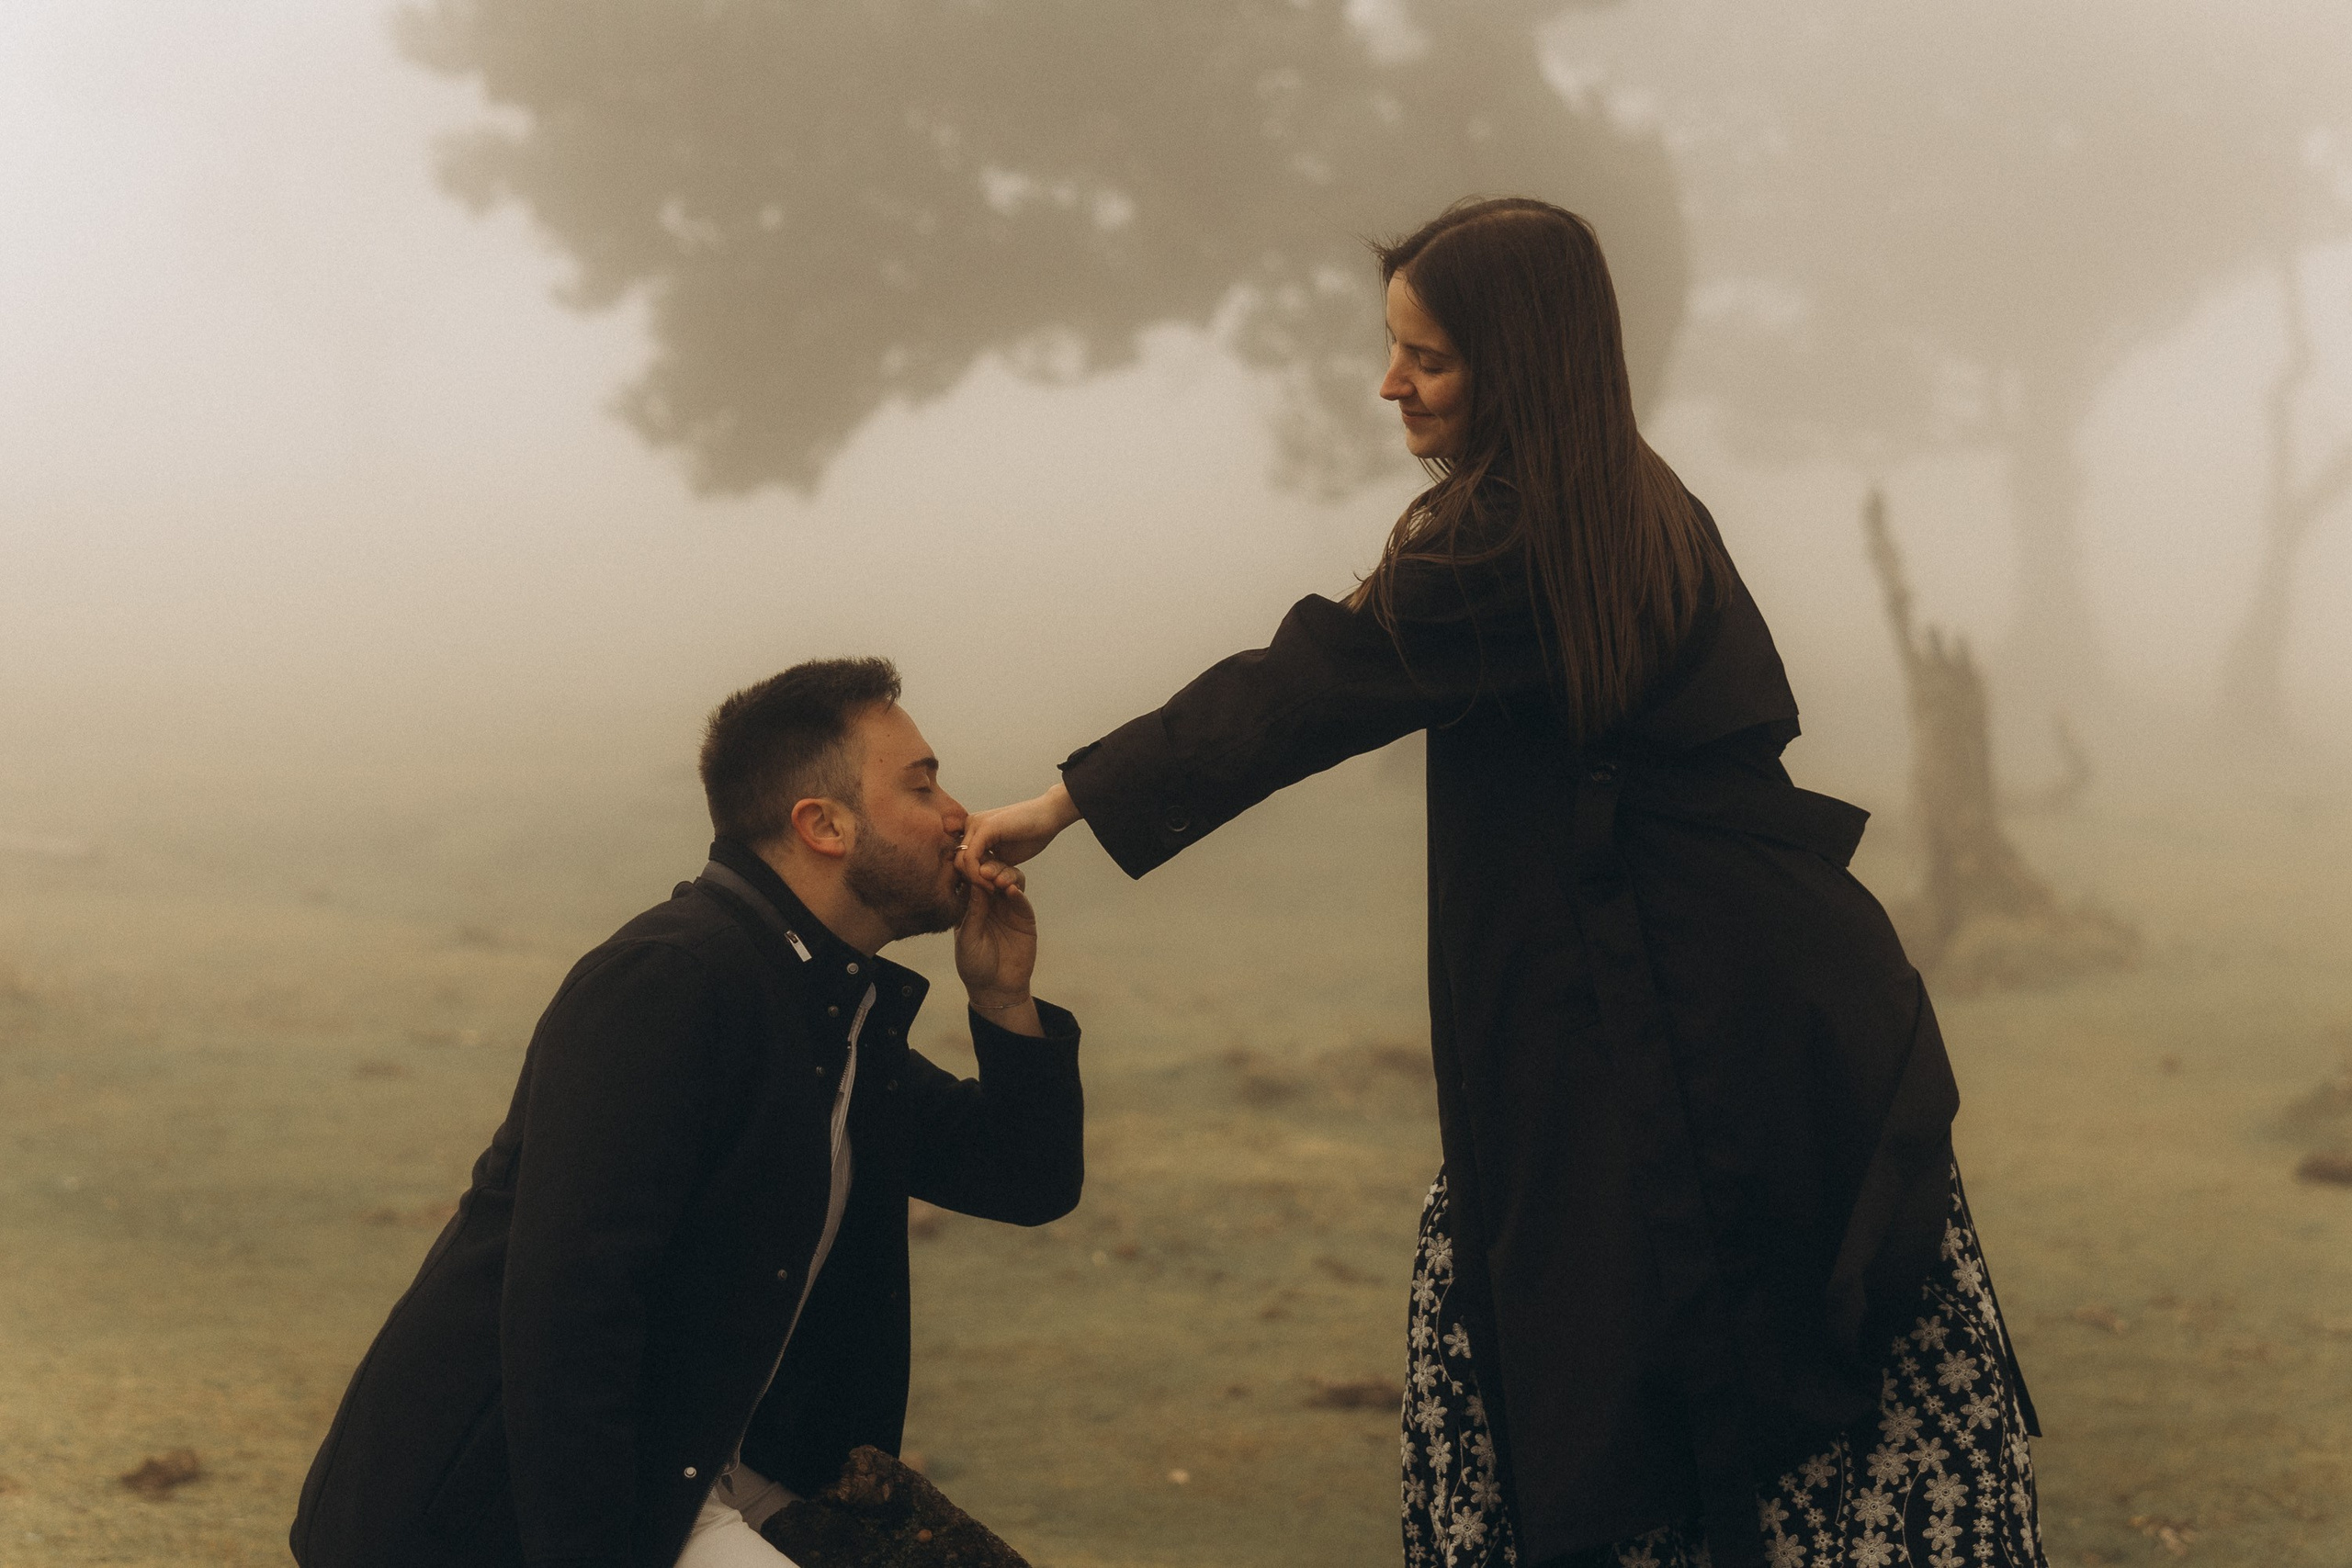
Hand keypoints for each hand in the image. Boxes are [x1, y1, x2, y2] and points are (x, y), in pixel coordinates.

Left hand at [954, 862, 1041, 1036]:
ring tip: (998, 880)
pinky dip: (1017, 891)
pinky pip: (1022, 898)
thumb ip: (973, 911)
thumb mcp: (967, 937)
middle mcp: (989, 901)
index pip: (970, 878)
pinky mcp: (1024, 916)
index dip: (970, 868)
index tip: (969, 865)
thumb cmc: (974, 964)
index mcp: (970, 904)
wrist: (996, 988)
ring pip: (1009, 878)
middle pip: (992, 872)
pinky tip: (1011, 891)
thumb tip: (975, 882)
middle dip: (989, 867)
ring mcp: (1007, 906)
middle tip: (985, 872)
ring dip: (1004, 874)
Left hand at [956, 783, 1081, 892]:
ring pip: (961, 861)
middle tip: (991, 891)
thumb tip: (976, 883)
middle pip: (957, 862)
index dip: (973, 879)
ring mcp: (975, 824)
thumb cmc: (1032, 835)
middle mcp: (971, 825)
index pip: (962, 860)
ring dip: (976, 880)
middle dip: (973, 881)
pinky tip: (993, 882)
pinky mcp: (984, 827)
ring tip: (994, 888)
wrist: (1050, 815)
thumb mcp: (1006, 855)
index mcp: (974, 831)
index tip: (989, 890)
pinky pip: (970, 857)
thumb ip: (990, 865)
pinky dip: (979, 875)